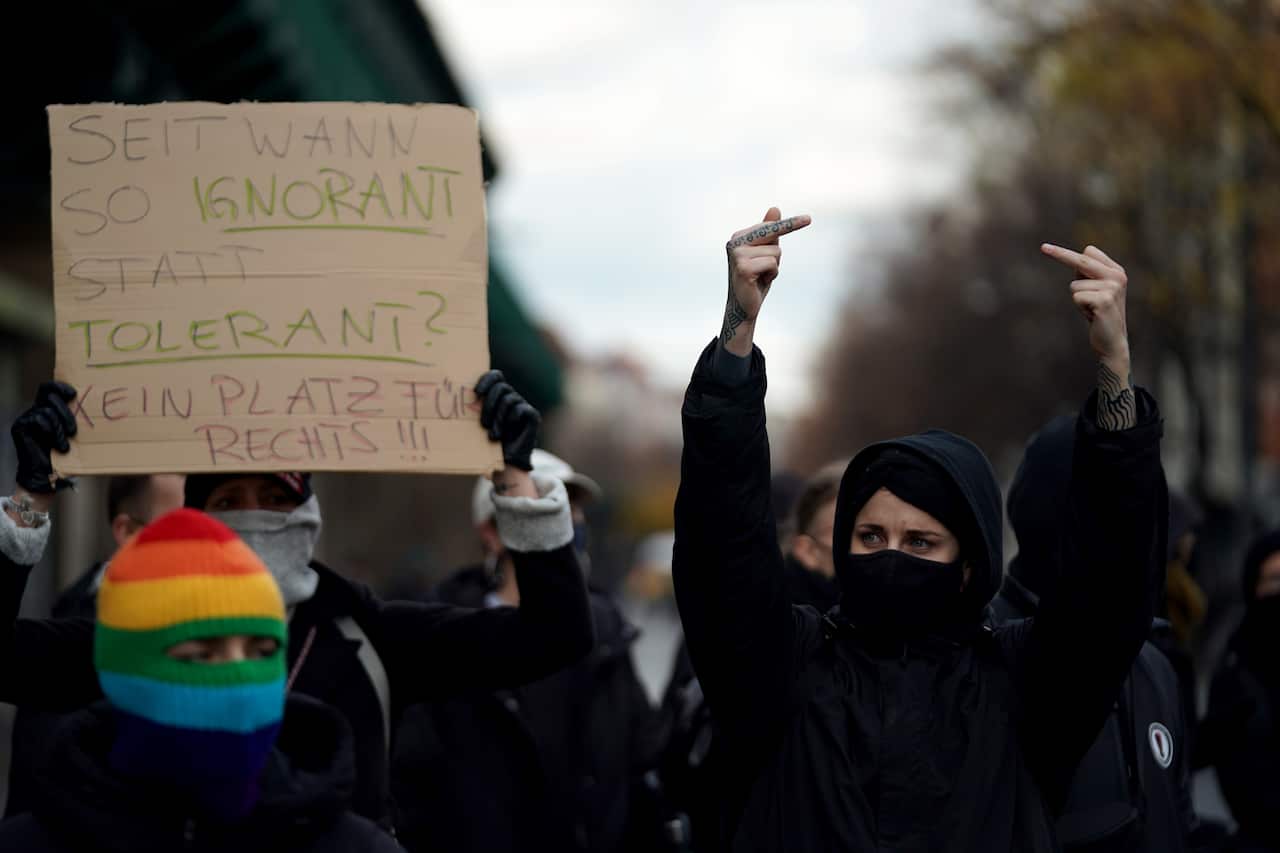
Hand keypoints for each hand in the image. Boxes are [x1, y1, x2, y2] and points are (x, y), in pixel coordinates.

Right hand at [10, 381, 76, 494]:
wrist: (46, 475)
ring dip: (59, 428)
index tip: (73, 394)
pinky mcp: (20, 426)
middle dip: (65, 412)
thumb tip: (98, 403)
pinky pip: (38, 419)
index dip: (60, 386)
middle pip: (50, 396)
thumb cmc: (64, 455)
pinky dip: (51, 432)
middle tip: (73, 431)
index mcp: (48, 408)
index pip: (50, 388)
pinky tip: (56, 445)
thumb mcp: (73, 433)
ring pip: (46, 410)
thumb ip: (77, 418)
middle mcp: (36, 410)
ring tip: (64, 445)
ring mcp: (26, 417)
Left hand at [475, 370, 539, 471]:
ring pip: (509, 399)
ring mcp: (523, 405)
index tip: (476, 393)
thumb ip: (475, 408)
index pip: (495, 376)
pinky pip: (520, 410)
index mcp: (499, 395)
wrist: (508, 461)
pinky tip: (509, 433)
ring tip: (494, 435)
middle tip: (483, 424)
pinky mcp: (532, 415)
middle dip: (489, 404)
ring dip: (498, 418)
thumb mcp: (480, 423)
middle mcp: (511, 397)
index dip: (486, 380)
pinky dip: (511, 420)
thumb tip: (459, 397)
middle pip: (501, 387)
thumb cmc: (490, 441)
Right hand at [721, 207, 811, 355]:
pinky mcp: (743, 268)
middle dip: (779, 249)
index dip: (790, 224)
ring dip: (774, 267)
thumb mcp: (766, 254)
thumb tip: (775, 208)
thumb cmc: (757, 280)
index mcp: (739, 236)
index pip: (769, 226)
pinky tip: (759, 282)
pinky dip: (772, 275)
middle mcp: (735, 242)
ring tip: (761, 277)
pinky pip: (772, 263)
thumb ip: (770, 233)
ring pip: (776, 252)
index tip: (809, 219)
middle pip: (774, 235)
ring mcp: (737, 255)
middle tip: (776, 257)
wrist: (744, 308)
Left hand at [1042, 243, 1135, 429]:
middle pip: (1082, 260)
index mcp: (1116, 270)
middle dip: (1060, 254)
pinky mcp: (1104, 300)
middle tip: (1043, 247)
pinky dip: (1079, 307)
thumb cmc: (1098, 314)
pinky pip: (1076, 296)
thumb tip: (1077, 256)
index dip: (1066, 254)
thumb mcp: (1094, 291)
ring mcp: (1112, 287)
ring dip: (1078, 299)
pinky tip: (1091, 315)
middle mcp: (1117, 275)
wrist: (1112, 341)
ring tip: (1091, 309)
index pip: (1089, 252)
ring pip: (1074, 285)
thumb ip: (1087, 274)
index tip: (1046, 248)